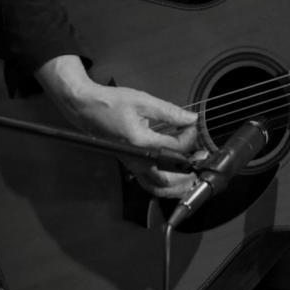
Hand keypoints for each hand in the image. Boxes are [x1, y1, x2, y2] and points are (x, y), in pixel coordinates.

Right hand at [36, 55, 199, 197]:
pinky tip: (176, 178)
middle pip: (169, 179)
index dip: (190, 137)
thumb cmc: (112, 104)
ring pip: (158, 188)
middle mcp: (136, 160)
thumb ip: (171, 112)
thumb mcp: (144, 102)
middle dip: (189, 172)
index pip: (175, 148)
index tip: (192, 125)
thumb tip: (192, 118)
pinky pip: (149, 184)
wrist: (88, 109)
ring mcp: (132, 165)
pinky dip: (164, 186)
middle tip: (202, 160)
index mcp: (140, 143)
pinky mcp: (130, 165)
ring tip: (193, 175)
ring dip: (178, 186)